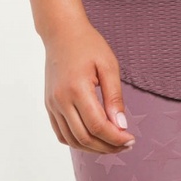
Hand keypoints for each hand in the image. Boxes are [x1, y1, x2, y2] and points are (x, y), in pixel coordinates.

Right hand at [43, 19, 135, 153]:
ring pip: (72, 140)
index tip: (131, 139)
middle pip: (84, 138)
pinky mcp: (49, 105)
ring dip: (93, 148)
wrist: (61, 32)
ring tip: (112, 144)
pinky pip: (62, 133)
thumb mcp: (108, 65)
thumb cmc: (88, 44)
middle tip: (126, 145)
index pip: (98, 126)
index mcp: (77, 89)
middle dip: (107, 147)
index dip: (116, 138)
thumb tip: (121, 126)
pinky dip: (77, 142)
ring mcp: (52, 104)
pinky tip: (93, 138)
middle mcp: (61, 100)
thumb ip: (114, 97)